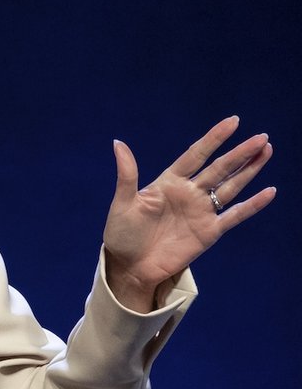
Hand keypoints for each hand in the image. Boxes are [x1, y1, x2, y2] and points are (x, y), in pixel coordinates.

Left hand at [103, 116, 274, 312]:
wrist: (130, 268)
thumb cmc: (121, 235)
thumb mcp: (122, 203)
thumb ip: (127, 174)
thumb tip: (118, 142)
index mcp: (168, 182)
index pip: (195, 155)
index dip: (214, 138)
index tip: (233, 121)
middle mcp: (188, 193)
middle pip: (219, 168)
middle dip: (240, 153)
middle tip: (261, 137)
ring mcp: (201, 212)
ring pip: (231, 186)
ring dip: (249, 170)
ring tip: (267, 151)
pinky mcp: (209, 232)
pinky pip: (235, 215)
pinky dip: (253, 205)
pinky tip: (269, 191)